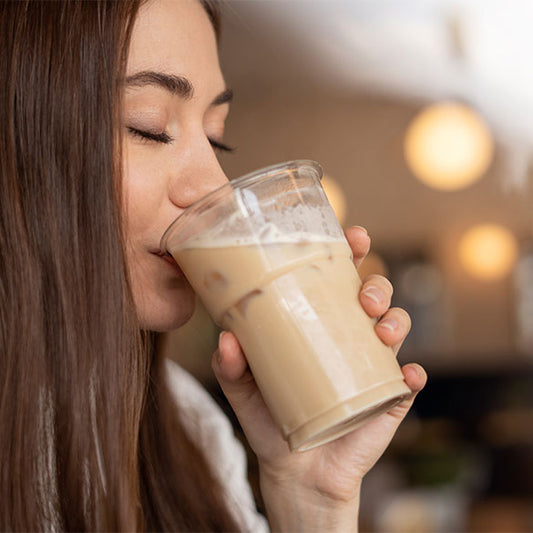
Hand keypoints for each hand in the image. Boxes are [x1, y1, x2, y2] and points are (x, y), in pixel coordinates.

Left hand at [211, 226, 426, 530]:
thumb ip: (229, 365)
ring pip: (397, 327)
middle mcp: (349, 336)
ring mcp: (372, 365)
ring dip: (397, 320)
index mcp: (319, 322)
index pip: (337, 278)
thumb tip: (226, 338)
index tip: (354, 237)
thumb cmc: (269, 418)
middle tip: (363, 295)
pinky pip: (410, 383)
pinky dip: (413, 376)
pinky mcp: (388, 399)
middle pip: (374, 295)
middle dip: (377, 285)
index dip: (351, 253)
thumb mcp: (242, 388)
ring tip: (381, 330)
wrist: (294, 471)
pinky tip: (407, 375)